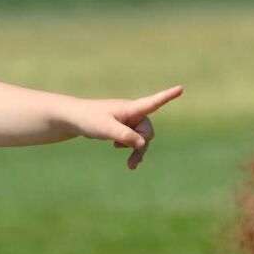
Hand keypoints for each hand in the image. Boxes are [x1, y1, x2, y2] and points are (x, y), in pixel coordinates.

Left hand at [67, 85, 182, 168]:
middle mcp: (131, 112)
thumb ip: (125, 136)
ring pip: (141, 137)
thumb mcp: (106, 129)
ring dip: (137, 150)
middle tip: (132, 163)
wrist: (72, 119)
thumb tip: (143, 143)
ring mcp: (127, 120)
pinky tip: (125, 156)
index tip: (180, 88)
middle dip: (142, 145)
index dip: (167, 96)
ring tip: (130, 166)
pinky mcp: (122, 127)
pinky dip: (132, 148)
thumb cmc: (88, 119)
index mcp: (130, 108)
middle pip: (147, 131)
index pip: (152, 102)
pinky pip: (134, 139)